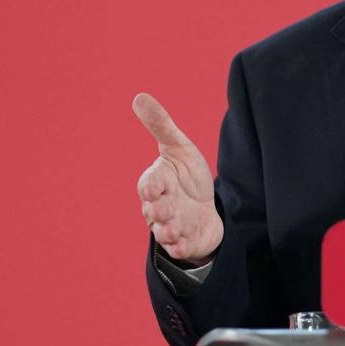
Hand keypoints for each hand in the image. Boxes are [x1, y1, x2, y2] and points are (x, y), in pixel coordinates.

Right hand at [133, 93, 223, 264]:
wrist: (205, 207)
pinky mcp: (183, 242)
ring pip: (164, 231)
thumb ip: (161, 126)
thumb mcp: (179, 148)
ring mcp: (170, 225)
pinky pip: (178, 248)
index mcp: (156, 183)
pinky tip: (184, 246)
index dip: (152, 186)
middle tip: (166, 208)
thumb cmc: (187, 176)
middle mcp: (159, 206)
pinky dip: (180, 248)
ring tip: (174, 229)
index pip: (149, 185)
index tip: (157, 185)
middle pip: (153, 210)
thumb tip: (139, 97)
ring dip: (168, 230)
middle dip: (159, 210)